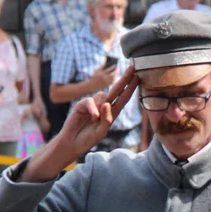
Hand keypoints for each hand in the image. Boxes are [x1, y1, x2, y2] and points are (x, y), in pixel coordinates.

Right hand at [20, 67, 137, 181]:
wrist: (72, 143)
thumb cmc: (88, 139)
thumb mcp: (101, 132)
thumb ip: (107, 119)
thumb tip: (107, 103)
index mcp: (111, 113)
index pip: (123, 98)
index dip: (130, 88)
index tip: (138, 77)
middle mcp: (103, 107)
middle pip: (116, 90)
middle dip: (124, 79)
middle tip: (132, 68)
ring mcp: (93, 105)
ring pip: (102, 96)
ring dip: (101, 106)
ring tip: (95, 120)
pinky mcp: (82, 104)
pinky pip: (90, 101)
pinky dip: (92, 109)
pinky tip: (92, 117)